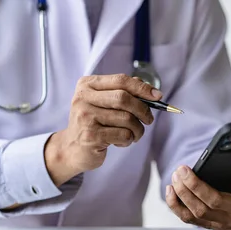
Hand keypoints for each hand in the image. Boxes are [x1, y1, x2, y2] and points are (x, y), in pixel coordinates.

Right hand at [44, 74, 161, 185]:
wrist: (72, 148)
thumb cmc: (94, 123)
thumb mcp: (103, 103)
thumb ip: (123, 93)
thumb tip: (152, 92)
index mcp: (87, 85)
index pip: (121, 80)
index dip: (142, 88)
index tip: (158, 96)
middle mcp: (83, 98)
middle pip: (124, 98)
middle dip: (143, 110)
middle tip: (148, 120)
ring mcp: (85, 117)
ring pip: (127, 119)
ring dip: (137, 129)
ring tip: (133, 134)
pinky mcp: (91, 136)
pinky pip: (123, 135)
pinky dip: (128, 140)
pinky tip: (120, 142)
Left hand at [166, 149, 230, 229]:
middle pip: (214, 201)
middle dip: (196, 185)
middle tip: (183, 168)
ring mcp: (220, 219)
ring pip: (198, 211)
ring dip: (183, 194)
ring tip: (177, 175)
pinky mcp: (207, 223)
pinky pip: (188, 218)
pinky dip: (176, 205)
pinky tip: (171, 189)